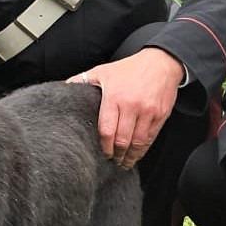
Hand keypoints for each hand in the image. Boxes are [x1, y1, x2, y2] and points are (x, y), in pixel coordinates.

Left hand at [68, 47, 184, 167]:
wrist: (161, 62)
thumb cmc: (129, 68)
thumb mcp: (103, 70)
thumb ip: (83, 80)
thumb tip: (64, 88)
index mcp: (114, 97)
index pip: (106, 130)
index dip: (104, 147)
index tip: (102, 154)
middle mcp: (131, 106)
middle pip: (122, 140)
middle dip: (116, 155)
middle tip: (112, 161)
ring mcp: (147, 112)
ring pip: (137, 143)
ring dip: (130, 157)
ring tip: (124, 162)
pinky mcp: (160, 115)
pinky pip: (150, 138)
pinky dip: (142, 149)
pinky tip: (136, 154)